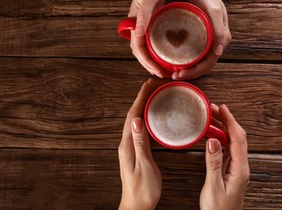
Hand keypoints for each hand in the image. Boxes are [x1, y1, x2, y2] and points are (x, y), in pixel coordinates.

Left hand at [118, 79, 161, 209]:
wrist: (136, 205)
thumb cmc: (142, 189)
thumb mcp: (144, 166)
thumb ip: (140, 143)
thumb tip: (136, 120)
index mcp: (127, 144)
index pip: (133, 115)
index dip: (141, 97)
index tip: (150, 84)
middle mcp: (126, 142)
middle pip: (133, 113)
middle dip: (143, 96)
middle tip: (155, 84)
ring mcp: (129, 146)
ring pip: (135, 119)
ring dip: (144, 104)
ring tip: (155, 93)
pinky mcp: (135, 150)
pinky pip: (139, 127)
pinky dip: (145, 116)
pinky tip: (152, 115)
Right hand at [128, 0, 171, 77]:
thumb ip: (143, 15)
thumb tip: (138, 35)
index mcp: (135, 20)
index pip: (137, 47)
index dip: (147, 61)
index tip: (158, 70)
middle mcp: (138, 24)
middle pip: (140, 50)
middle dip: (150, 64)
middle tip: (162, 74)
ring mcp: (144, 23)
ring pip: (145, 46)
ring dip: (153, 59)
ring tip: (164, 68)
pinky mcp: (152, 20)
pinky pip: (152, 39)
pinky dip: (157, 49)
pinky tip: (167, 53)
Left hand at [173, 0, 230, 79]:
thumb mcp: (214, 12)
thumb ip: (218, 31)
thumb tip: (218, 52)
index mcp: (221, 40)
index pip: (209, 63)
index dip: (195, 71)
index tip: (181, 74)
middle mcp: (215, 44)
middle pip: (203, 66)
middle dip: (189, 73)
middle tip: (174, 76)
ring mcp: (208, 42)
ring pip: (198, 62)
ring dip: (187, 69)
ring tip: (173, 73)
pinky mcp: (200, 38)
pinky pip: (193, 54)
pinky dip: (185, 60)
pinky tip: (174, 61)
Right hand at [200, 104, 249, 209]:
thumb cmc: (218, 209)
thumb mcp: (213, 186)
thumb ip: (214, 163)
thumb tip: (212, 140)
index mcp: (240, 169)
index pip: (237, 138)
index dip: (230, 121)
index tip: (222, 108)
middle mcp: (241, 166)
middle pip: (237, 136)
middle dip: (226, 120)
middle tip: (213, 109)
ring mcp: (237, 168)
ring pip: (232, 141)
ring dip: (223, 127)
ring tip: (210, 117)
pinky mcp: (231, 170)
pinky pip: (227, 148)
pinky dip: (220, 137)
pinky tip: (211, 135)